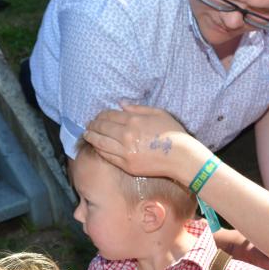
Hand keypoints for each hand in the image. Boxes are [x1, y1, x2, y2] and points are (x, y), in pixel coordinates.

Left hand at [84, 104, 208, 180]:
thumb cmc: (174, 133)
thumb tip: (120, 104)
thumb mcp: (158, 113)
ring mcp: (124, 152)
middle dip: (92, 125)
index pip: (109, 116)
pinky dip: (99, 150)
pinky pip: (107, 156)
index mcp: (133, 121)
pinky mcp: (126, 165)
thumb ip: (137, 108)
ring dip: (91, 137)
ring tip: (87, 135)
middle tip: (88, 125)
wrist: (182, 157)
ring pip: (100, 143)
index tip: (97, 116)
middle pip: (101, 128)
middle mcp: (126, 136)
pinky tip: (97, 146)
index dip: (100, 115)